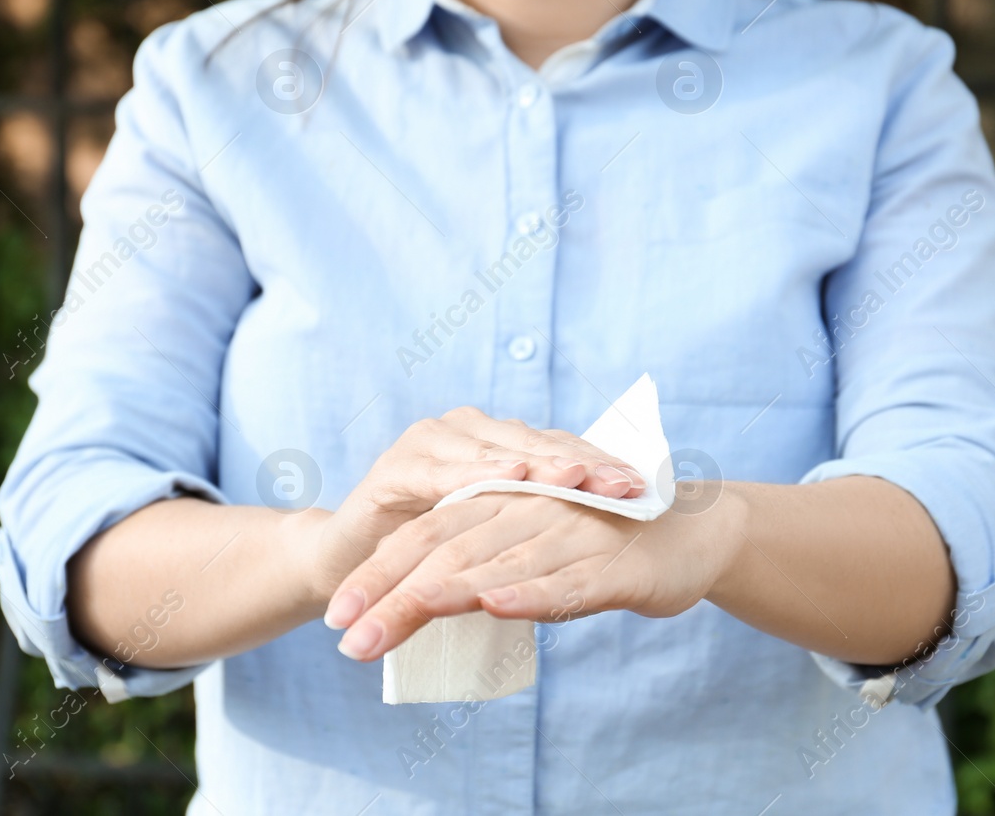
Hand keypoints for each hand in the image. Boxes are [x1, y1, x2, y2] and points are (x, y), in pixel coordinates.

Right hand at [302, 410, 645, 604]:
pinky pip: (442, 471)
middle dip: (582, 465)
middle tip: (623, 485)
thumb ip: (537, 522)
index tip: (647, 487)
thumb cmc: (431, 551)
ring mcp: (430, 443)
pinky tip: (507, 476)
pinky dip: (476, 474)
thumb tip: (615, 526)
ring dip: (538, 464)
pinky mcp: (396, 467)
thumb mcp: (494, 535)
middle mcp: (466, 431)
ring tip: (578, 478)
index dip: (602, 466)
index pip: (559, 450)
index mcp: (497, 442)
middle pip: (536, 444)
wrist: (348, 564)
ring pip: (495, 451)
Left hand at [322, 486, 741, 660]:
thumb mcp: (535, 554)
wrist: (698, 530)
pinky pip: (564, 581)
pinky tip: (494, 605)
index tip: (335, 617)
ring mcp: (569, 535)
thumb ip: (487, 570)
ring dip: (437, 599)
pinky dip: (529, 592)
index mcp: (504, 504)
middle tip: (345, 637)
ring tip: (389, 627)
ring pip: (493, 565)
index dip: (379, 573)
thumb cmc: (607, 546)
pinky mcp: (611, 565)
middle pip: (444, 549)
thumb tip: (424, 606)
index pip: (428, 535)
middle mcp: (528, 510)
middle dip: (389, 594)